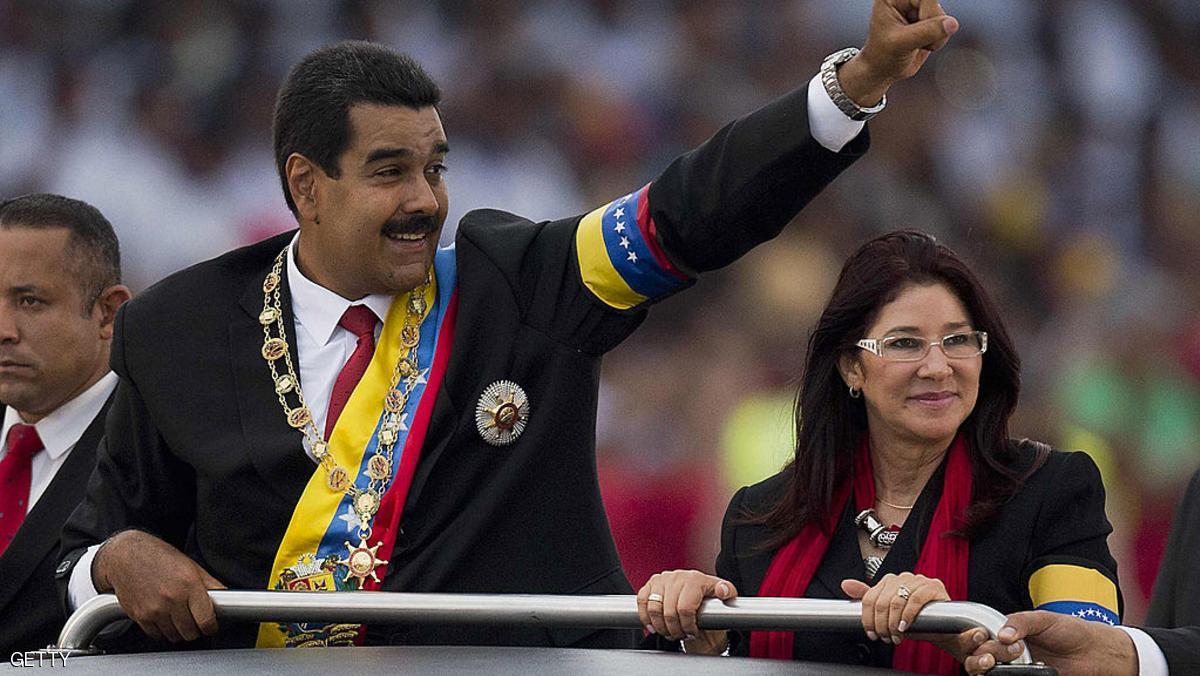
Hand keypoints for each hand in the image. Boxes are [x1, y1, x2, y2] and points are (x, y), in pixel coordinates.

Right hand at [92, 529, 225, 641]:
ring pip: (174, 636)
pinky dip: (163, 631)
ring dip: (179, 631)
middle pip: (191, 632)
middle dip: (196, 629)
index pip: (206, 620)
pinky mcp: (140, 616)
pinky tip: (165, 618)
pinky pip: (157, 635)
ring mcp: (154, 609)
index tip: (211, 625)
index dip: (211, 626)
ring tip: (179, 617)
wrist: (126, 555)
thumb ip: (210, 584)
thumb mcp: (191, 565)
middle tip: (195, 620)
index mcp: (188, 585)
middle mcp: (171, 599)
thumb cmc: (159, 557)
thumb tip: (225, 599)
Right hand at [637, 569, 737, 654]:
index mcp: (695, 578)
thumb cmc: (710, 600)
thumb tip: (722, 591)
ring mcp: (662, 579)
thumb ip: (727, 592)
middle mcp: (677, 576)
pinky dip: (646, 617)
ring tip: (670, 632)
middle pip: (668, 612)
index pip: (685, 608)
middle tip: (681, 635)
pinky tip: (654, 626)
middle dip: (675, 629)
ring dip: (661, 626)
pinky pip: (642, 602)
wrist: (696, 599)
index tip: (693, 632)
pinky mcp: (650, 584)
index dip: (688, 626)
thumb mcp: (725, 596)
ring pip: (653, 609)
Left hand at [839, 0, 959, 105]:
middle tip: (915, 41)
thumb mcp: (901, 44)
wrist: (883, 71)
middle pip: (935, 6)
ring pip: (943, 17)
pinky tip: (924, 45)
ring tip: (917, 45)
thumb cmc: (883, 55)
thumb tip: (953, 24)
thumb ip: (926, 32)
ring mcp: (919, 10)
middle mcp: (906, 0)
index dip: (928, 13)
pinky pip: (948, 26)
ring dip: (936, 36)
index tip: (922, 28)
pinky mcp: (930, 21)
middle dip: (932, 27)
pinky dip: (939, 39)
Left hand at [842, 573, 964, 649]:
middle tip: (885, 637)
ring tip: (895, 635)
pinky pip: (916, 599)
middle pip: (882, 601)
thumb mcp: (888, 612)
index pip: (870, 598)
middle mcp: (902, 577)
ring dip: (894, 623)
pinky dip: (908, 615)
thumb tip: (845, 584)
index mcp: (889, 581)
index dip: (868, 618)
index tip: (872, 633)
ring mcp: (918, 580)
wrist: (941, 628)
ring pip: (897, 601)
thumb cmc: (914, 619)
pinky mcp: (933, 586)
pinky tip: (905, 626)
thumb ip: (868, 598)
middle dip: (881, 624)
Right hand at [964, 611, 1135, 675]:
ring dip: (990, 669)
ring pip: (991, 672)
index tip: (979, 638)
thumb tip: (1001, 635)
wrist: (1098, 653)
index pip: (982, 635)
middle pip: (981, 655)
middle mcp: (1011, 651)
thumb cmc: (1073, 631)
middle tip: (994, 655)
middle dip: (982, 655)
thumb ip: (1020, 623)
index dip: (975, 638)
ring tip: (1003, 664)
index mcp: (1010, 631)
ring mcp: (1019, 668)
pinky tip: (1014, 672)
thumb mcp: (1045, 619)